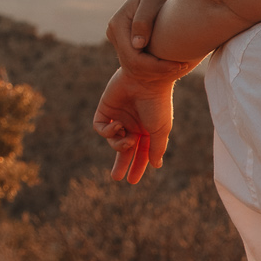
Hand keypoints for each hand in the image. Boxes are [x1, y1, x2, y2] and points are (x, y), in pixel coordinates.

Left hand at [91, 66, 176, 183]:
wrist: (146, 79)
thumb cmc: (156, 104)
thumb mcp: (160, 130)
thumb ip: (157, 148)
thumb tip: (156, 165)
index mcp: (148, 129)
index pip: (141, 152)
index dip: (137, 166)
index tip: (132, 181)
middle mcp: (133, 124)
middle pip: (124, 149)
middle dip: (121, 164)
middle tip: (117, 178)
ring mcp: (118, 117)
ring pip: (112, 141)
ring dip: (118, 145)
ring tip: (127, 141)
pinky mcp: (105, 110)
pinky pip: (100, 128)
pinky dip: (107, 132)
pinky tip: (118, 126)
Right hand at [106, 0, 197, 81]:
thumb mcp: (152, 1)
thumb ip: (143, 19)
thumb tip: (137, 44)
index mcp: (117, 24)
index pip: (133, 56)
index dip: (155, 65)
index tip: (177, 64)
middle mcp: (113, 34)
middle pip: (132, 65)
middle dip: (157, 71)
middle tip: (181, 67)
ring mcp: (117, 41)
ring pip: (133, 69)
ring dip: (156, 73)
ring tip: (179, 66)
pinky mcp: (124, 46)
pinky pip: (136, 65)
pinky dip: (153, 69)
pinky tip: (170, 65)